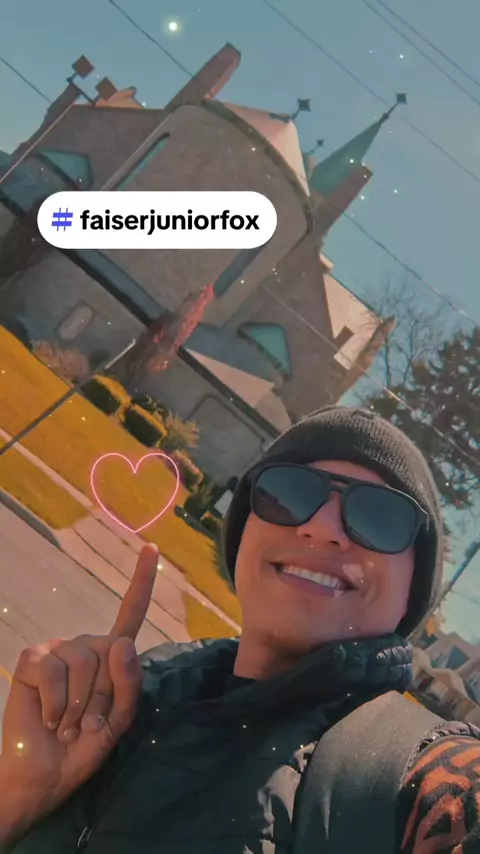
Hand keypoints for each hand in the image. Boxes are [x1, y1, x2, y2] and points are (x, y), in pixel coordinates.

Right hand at [0, 543, 158, 841]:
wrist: (46, 775)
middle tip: (87, 724)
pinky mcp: (31, 660)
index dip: (141, 582)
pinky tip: (49, 717)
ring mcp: (57, 650)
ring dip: (79, 706)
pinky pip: (54, 672)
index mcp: (111, 657)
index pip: (130, 614)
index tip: (152, 550)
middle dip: (104, 698)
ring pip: (84, 662)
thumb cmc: (83, 747)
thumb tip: (123, 643)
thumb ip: (129, 684)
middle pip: (111, 653)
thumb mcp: (120, 721)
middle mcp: (86, 646)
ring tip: (68, 723)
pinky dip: (55, 704)